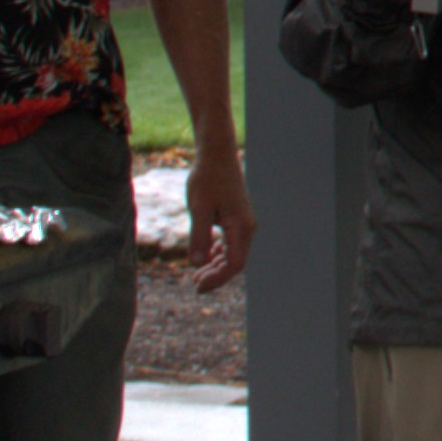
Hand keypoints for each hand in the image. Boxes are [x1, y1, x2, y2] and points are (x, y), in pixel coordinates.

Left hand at [183, 134, 253, 289]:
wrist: (216, 154)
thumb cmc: (207, 179)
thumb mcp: (198, 208)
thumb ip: (199, 237)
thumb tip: (196, 264)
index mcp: (241, 227)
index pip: (234, 264)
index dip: (217, 279)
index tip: (197, 286)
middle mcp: (247, 227)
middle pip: (235, 262)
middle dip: (216, 275)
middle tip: (194, 283)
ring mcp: (244, 222)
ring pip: (233, 253)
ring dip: (216, 266)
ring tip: (196, 274)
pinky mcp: (237, 217)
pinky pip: (231, 243)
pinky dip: (218, 253)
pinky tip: (205, 257)